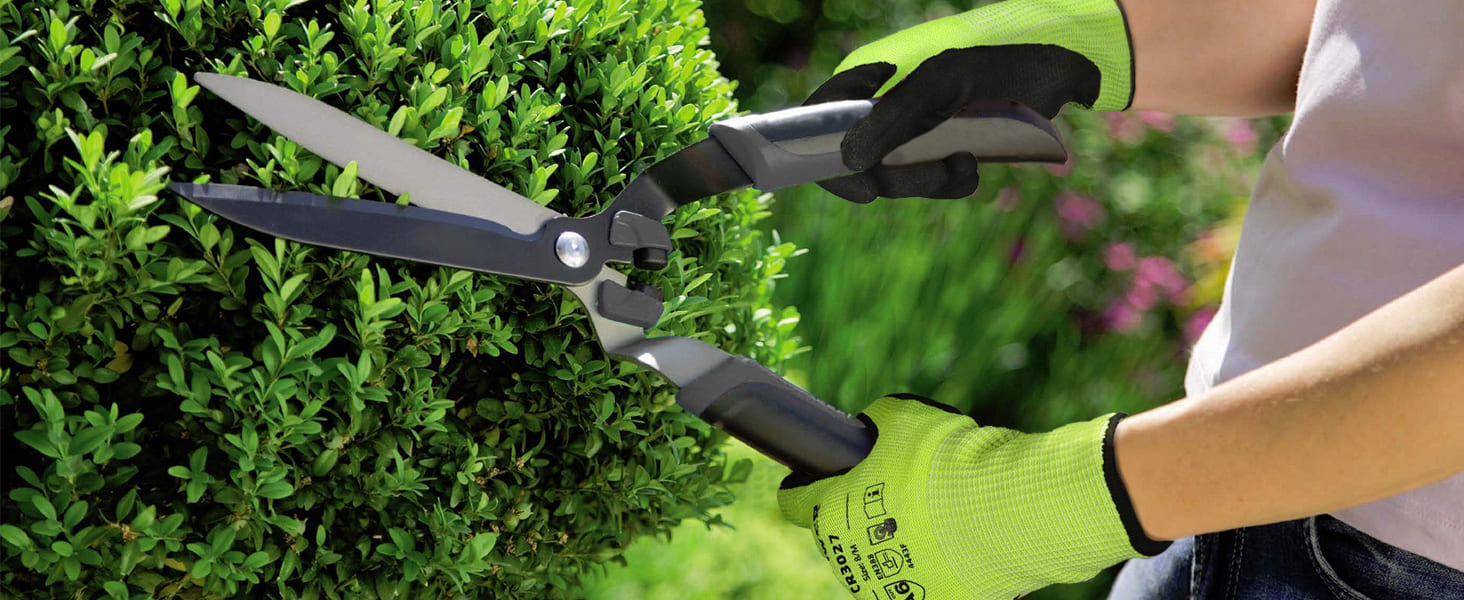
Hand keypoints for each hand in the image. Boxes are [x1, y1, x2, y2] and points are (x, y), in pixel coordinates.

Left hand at [777, 395, 1166, 599]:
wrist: (1007, 508)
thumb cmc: (947, 460)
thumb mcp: (903, 418)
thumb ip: (875, 424)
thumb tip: (871, 428)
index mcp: (831, 514)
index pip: (793, 503)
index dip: (802, 485)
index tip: (811, 477)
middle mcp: (851, 560)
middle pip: (839, 534)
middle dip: (856, 513)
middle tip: (891, 490)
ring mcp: (889, 589)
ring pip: (877, 562)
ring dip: (892, 542)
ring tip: (929, 516)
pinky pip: (920, 582)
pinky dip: (930, 565)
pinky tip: (954, 541)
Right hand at [810, 0, 1133, 202]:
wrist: (1060, 66)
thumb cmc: (999, 60)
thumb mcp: (942, 83)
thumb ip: (892, 119)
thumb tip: (847, 161)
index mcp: (868, 77)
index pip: (815, 121)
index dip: (821, 159)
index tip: (864, 188)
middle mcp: (881, 103)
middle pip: (854, 162)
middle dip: (897, 178)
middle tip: (944, 170)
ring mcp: (909, 127)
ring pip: (891, 177)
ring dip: (927, 182)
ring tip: (966, 165)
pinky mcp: (937, 146)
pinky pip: (924, 180)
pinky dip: (947, 183)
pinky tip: (972, 167)